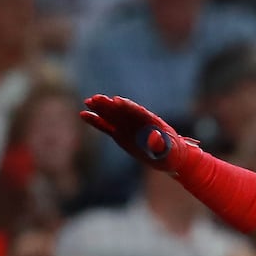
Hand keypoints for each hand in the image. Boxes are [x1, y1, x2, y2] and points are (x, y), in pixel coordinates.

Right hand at [79, 95, 201, 173]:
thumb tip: (154, 138)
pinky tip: (84, 114)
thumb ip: (161, 144)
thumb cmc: (171, 153)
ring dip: (101, 108)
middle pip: (122, 110)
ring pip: (112, 115)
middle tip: (97, 98)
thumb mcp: (170, 151)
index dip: (127, 106)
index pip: (138, 112)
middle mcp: (136, 121)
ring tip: (88, 101)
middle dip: (110, 104)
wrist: (168, 157)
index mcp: (150, 122)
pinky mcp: (119, 133)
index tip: (117, 100)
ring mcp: (127, 126)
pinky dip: (95, 120)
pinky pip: (105, 126)